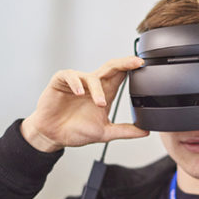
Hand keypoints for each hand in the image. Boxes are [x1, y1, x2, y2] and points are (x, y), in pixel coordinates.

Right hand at [21, 56, 148, 151]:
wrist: (53, 136)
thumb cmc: (76, 131)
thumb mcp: (104, 132)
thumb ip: (125, 131)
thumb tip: (145, 131)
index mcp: (105, 92)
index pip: (121, 75)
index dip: (132, 69)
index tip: (144, 66)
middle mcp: (92, 84)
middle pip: (111, 67)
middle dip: (124, 63)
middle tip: (136, 62)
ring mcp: (77, 81)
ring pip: (91, 76)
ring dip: (98, 89)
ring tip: (100, 103)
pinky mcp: (61, 81)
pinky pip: (70, 76)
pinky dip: (76, 83)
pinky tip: (80, 92)